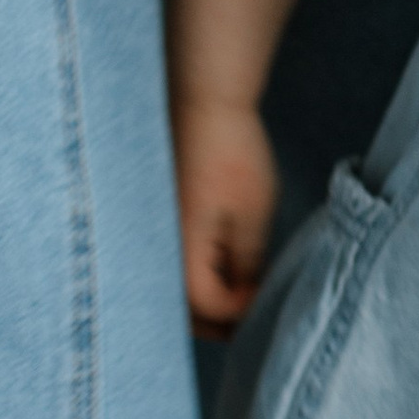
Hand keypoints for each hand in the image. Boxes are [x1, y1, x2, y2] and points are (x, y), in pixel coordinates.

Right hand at [174, 94, 280, 332]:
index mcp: (179, 249)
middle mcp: (155, 248)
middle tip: (254, 309)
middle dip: (219, 318)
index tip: (266, 295)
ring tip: (241, 290)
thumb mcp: (252, 214)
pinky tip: (221, 266)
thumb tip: (244, 302)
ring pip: (172, 289)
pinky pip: (168, 263)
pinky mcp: (155, 222)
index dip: (241, 309)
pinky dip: (193, 274)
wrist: (202, 100)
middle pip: (181, 307)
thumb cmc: (232, 152)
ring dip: (204, 300)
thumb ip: (246, 264)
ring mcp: (152, 235)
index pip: (207, 305)